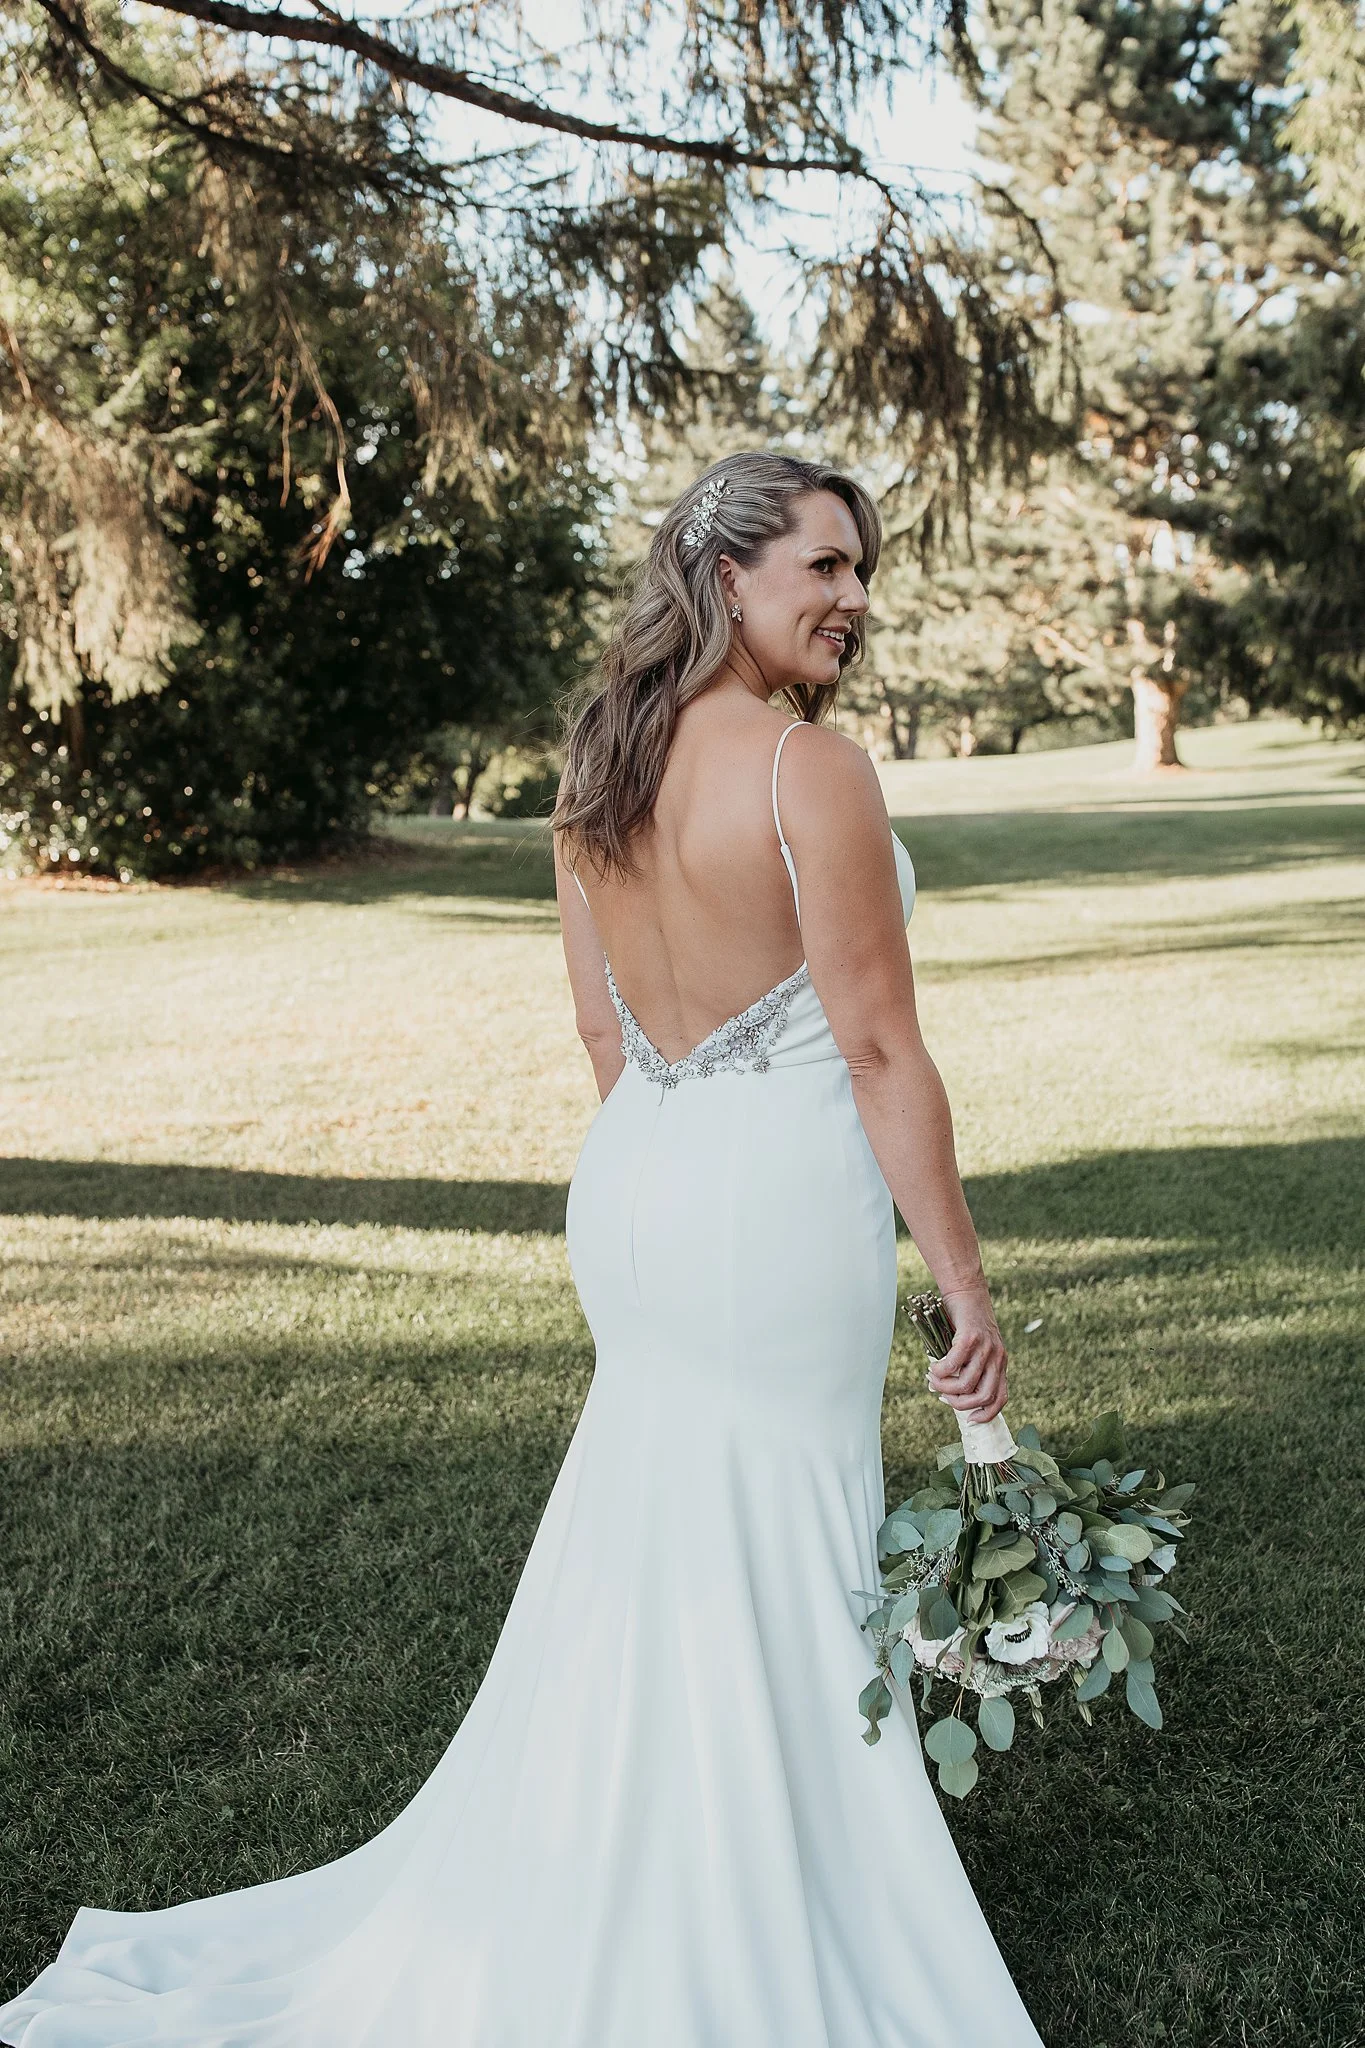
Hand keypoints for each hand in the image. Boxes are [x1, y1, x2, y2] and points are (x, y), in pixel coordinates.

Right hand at [926, 1286, 1007, 1422]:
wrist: (967, 1291)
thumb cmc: (966, 1321)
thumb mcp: (975, 1348)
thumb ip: (968, 1368)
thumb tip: (949, 1391)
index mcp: (1000, 1363)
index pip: (1000, 1398)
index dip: (986, 1414)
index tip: (970, 1418)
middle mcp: (997, 1358)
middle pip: (983, 1396)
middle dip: (960, 1403)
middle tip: (944, 1395)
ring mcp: (985, 1348)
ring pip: (966, 1384)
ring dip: (945, 1387)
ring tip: (933, 1380)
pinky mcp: (971, 1338)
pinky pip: (954, 1365)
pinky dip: (940, 1372)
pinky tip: (933, 1368)